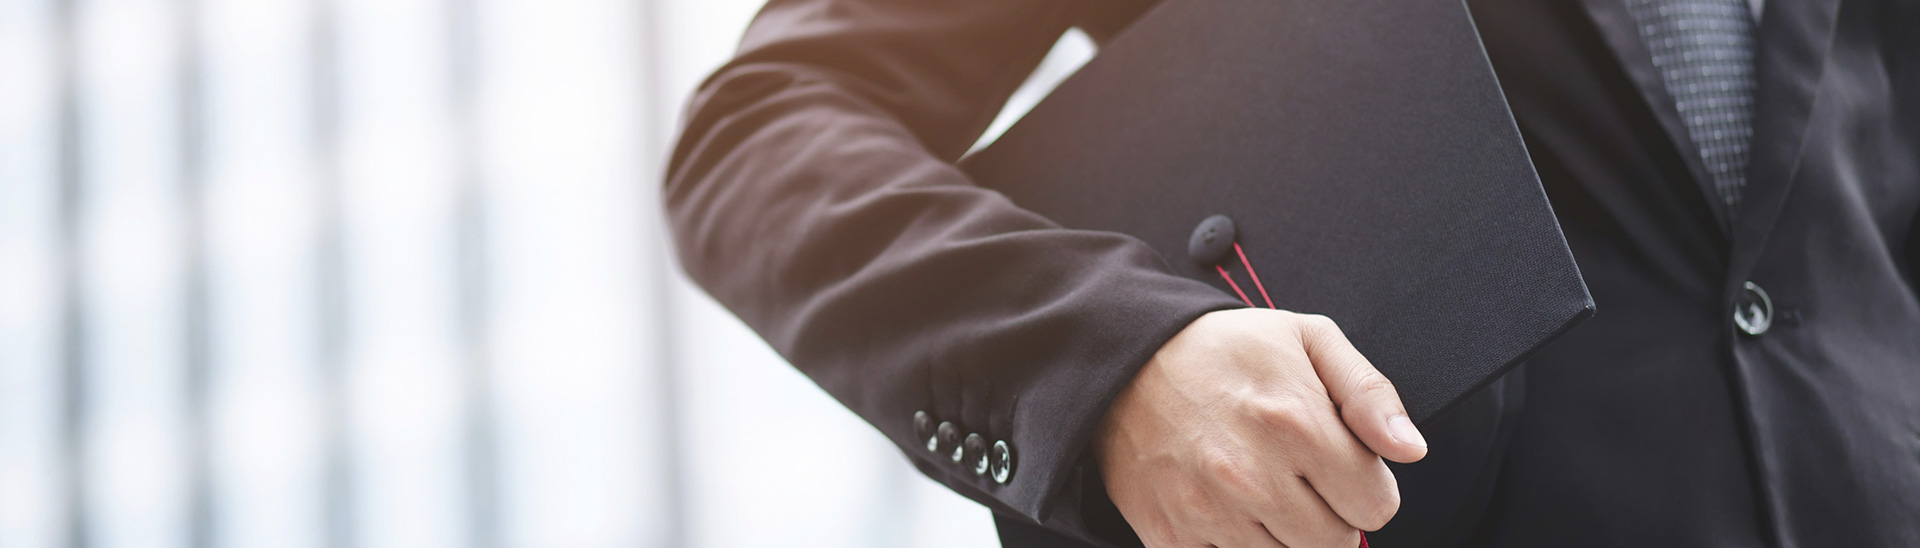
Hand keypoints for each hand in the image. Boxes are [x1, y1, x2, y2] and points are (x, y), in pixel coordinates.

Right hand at [1093, 308, 1427, 547]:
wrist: (1123, 359)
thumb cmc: (1223, 349)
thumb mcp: (1308, 338)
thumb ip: (1370, 394)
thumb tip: (1410, 450)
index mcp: (1297, 423)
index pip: (1376, 507)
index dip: (1364, 487)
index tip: (1337, 466)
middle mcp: (1254, 475)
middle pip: (1334, 544)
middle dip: (1329, 516)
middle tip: (1300, 479)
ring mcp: (1209, 512)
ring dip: (1284, 535)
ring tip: (1261, 490)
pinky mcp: (1172, 536)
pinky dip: (1236, 544)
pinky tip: (1225, 507)